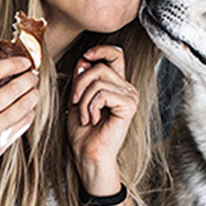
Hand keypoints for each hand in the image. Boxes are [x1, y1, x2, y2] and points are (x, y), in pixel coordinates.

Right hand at [0, 57, 39, 172]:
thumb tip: (4, 67)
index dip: (13, 64)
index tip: (24, 62)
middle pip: (13, 89)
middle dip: (28, 79)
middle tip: (33, 76)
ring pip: (23, 106)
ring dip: (33, 95)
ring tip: (34, 91)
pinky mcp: (1, 143)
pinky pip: (24, 123)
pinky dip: (30, 113)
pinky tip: (28, 109)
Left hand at [67, 45, 138, 193]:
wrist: (88, 155)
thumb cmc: (83, 132)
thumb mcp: (77, 98)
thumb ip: (81, 78)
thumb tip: (84, 61)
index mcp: (116, 84)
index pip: (115, 54)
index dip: (100, 50)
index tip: (84, 59)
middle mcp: (127, 88)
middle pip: (100, 67)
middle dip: (80, 83)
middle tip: (74, 103)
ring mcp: (130, 96)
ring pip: (98, 80)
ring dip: (83, 99)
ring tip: (85, 116)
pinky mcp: (128, 106)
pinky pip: (102, 93)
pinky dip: (90, 107)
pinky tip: (93, 120)